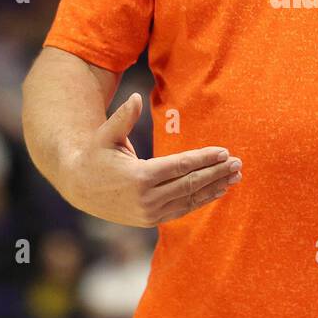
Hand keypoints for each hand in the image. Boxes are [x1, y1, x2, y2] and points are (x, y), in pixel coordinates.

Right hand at [58, 93, 241, 226]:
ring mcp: (150, 213)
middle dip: (216, 173)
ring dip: (215, 188)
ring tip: (235, 177)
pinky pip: (182, 209)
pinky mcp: (151, 221)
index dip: (204, 159)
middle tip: (238, 163)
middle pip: (190, 184)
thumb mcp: (106, 135)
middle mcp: (147, 199)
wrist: (79, 187)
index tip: (224, 152)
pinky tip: (217, 190)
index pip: (181, 167)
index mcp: (139, 177)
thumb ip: (123, 117)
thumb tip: (136, 96)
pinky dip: (201, 200)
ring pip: (189, 199)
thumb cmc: (94, 155)